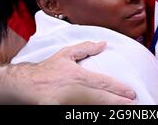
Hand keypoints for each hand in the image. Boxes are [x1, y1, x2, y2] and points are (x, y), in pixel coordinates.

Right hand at [7, 41, 135, 104]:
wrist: (26, 83)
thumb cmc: (48, 69)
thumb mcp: (66, 53)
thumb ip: (86, 48)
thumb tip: (103, 44)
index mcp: (78, 75)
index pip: (102, 82)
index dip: (118, 88)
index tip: (131, 92)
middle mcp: (74, 89)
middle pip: (100, 98)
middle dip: (117, 102)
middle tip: (131, 104)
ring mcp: (67, 102)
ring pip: (91, 107)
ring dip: (106, 109)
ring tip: (121, 111)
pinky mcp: (60, 110)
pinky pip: (77, 112)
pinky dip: (89, 112)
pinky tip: (100, 113)